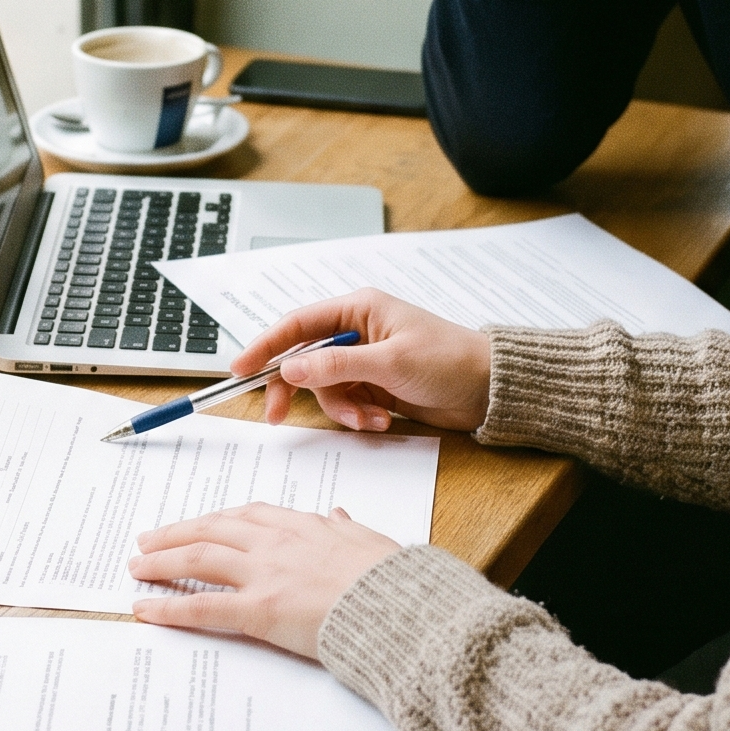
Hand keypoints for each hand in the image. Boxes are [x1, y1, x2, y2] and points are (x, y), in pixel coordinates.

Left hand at [130, 503, 398, 658]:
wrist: (400, 608)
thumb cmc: (392, 580)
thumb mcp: (369, 541)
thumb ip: (346, 528)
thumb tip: (338, 514)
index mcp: (303, 525)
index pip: (247, 516)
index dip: (216, 521)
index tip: (198, 525)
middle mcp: (276, 543)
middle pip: (212, 530)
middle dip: (176, 534)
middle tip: (148, 541)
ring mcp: (264, 574)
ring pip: (199, 558)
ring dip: (162, 561)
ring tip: (138, 567)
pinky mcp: (258, 610)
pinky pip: (202, 606)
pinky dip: (169, 606)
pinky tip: (146, 608)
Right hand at [232, 289, 491, 434]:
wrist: (490, 390)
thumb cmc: (448, 361)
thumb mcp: (390, 363)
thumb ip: (337, 367)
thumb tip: (290, 370)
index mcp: (358, 309)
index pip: (298, 324)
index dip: (265, 346)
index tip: (239, 369)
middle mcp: (356, 332)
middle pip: (303, 361)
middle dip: (295, 389)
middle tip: (277, 416)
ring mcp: (365, 362)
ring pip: (326, 390)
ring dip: (343, 410)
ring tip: (372, 419)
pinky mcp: (375, 388)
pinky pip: (347, 405)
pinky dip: (360, 417)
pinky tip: (384, 421)